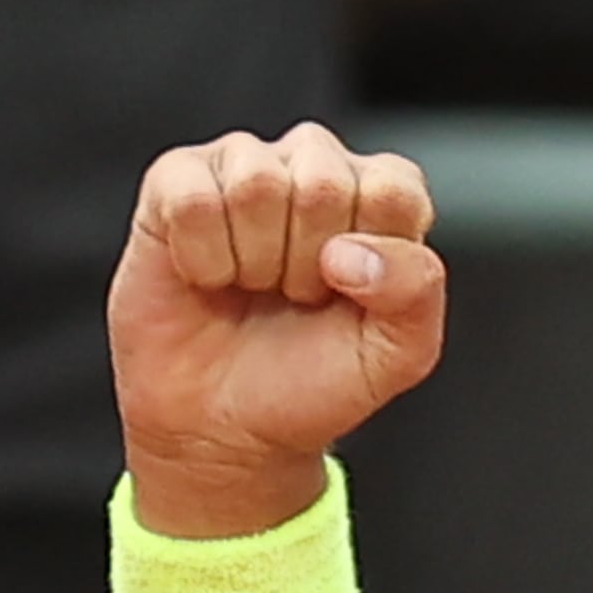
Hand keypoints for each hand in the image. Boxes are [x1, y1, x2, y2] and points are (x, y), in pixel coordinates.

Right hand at [109, 124, 444, 536]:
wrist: (227, 424)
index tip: (352, 295)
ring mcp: (244, 167)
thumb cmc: (314, 382)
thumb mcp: (398, 354)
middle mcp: (315, 169)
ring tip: (255, 287)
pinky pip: (192, 197)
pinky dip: (202, 257)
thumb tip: (352, 251)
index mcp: (381, 200)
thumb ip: (416, 290)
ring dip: (255, 261)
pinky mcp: (176, 181)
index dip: (372, 257)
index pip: (393, 188)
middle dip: (308, 263)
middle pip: (323, 182)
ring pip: (255, 183)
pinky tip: (209, 276)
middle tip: (296, 297)